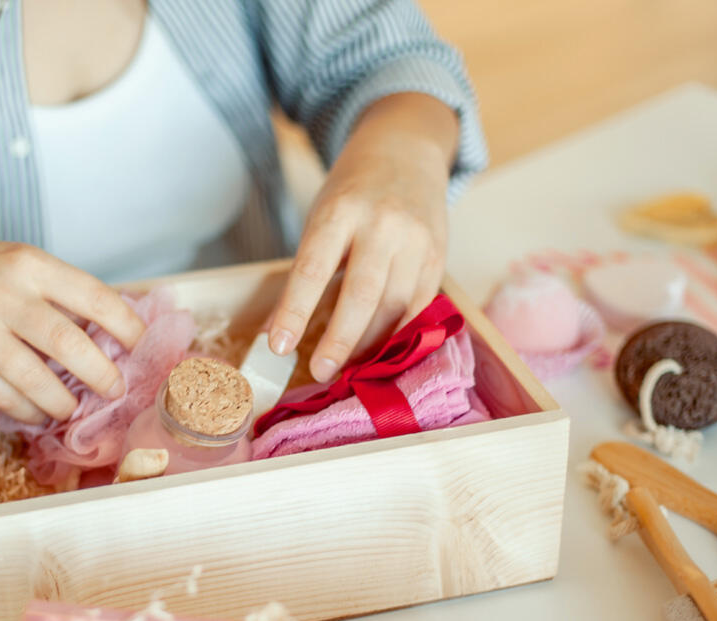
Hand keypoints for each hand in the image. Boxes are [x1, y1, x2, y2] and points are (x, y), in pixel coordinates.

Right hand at [0, 232, 144, 423]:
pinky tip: (36, 413)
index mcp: (27, 263)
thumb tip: (107, 331)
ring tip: (72, 410)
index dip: (126, 327)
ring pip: (35, 379)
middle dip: (102, 374)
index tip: (141, 347)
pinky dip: (26, 409)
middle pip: (69, 343)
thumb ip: (52, 290)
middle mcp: (3, 292)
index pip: (93, 296)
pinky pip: (1, 394)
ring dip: (62, 403)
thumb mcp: (10, 261)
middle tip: (115, 390)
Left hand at [268, 95, 456, 382]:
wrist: (406, 152)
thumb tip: (280, 332)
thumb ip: (307, 271)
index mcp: (340, 211)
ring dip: (368, 345)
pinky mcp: (438, 259)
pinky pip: (418, 308)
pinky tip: (378, 352)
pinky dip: (397, 335)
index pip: (312, 270)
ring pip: (394, 308)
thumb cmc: (352, 192)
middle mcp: (383, 225)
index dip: (294, 312)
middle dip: (339, 341)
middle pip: (361, 295)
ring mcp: (416, 242)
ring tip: (346, 368)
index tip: (278, 346)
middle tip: (319, 372)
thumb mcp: (320, 217)